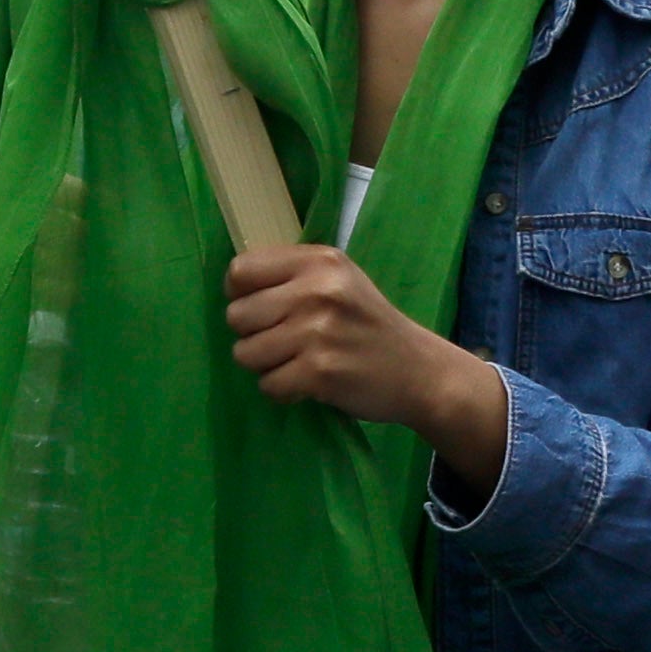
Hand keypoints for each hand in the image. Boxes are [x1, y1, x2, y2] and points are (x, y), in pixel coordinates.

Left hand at [224, 243, 506, 491]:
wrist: (417, 369)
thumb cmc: (368, 323)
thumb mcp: (340, 281)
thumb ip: (293, 276)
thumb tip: (233, 289)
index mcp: (320, 261)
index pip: (241, 270)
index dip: (240, 294)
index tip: (261, 308)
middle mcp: (318, 290)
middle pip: (237, 315)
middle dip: (253, 334)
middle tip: (285, 341)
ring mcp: (318, 331)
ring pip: (246, 354)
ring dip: (266, 365)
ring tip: (298, 361)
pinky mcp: (319, 372)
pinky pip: (268, 385)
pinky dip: (284, 390)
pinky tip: (309, 382)